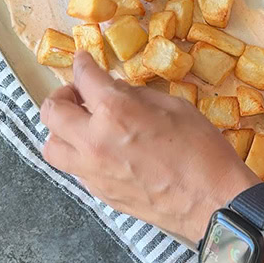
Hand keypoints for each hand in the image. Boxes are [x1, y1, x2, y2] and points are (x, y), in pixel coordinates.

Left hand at [40, 51, 259, 242]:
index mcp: (115, 111)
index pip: (85, 78)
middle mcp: (94, 141)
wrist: (211, 201)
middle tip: (78, 94)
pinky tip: (100, 151)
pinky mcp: (99, 193)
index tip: (83, 61)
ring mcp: (93, 171)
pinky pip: (74, 169)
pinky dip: (79, 154)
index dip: (82, 64)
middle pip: (52, 112)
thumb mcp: (174, 106)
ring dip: (61, 130)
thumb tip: (114, 90)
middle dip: (62, 95)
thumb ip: (137, 96)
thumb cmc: (201, 149)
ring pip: (52, 147)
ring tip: (81, 126)